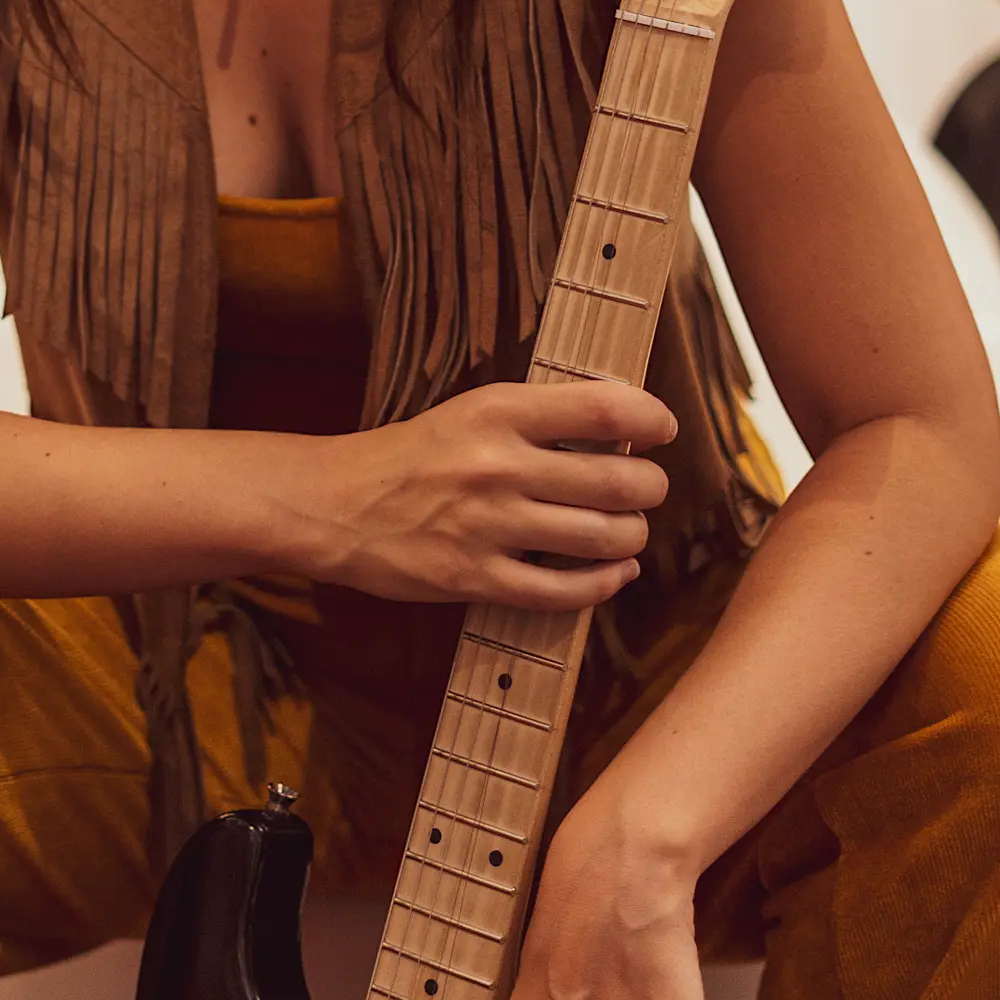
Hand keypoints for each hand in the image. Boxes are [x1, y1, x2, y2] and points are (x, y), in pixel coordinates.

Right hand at [290, 377, 673, 610]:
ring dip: (633, 536)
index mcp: (497, 411)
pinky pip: (565, 591)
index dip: (651, 419)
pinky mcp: (475, 578)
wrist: (336, 505)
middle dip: (652, 488)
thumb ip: (538, 418)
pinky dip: (604, 584)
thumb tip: (623, 431)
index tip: (663, 428)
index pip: (603, 409)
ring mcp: (488, 526)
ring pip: (602, 538)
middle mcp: (497, 465)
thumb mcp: (471, 412)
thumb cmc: (413, 456)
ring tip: (629, 530)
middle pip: (618, 481)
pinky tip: (614, 572)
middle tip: (650, 488)